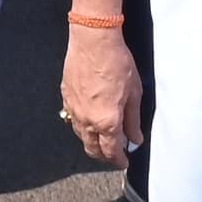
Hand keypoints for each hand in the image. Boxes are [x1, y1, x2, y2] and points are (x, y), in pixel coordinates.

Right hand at [61, 24, 144, 163]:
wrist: (93, 41)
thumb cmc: (115, 62)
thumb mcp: (134, 93)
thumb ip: (133, 120)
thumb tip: (135, 137)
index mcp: (107, 121)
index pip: (111, 151)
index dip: (118, 160)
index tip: (123, 161)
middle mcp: (87, 120)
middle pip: (92, 149)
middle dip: (103, 155)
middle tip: (113, 154)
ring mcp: (74, 109)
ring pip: (81, 135)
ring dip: (91, 141)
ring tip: (102, 138)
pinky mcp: (66, 97)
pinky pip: (72, 119)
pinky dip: (81, 125)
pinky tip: (88, 119)